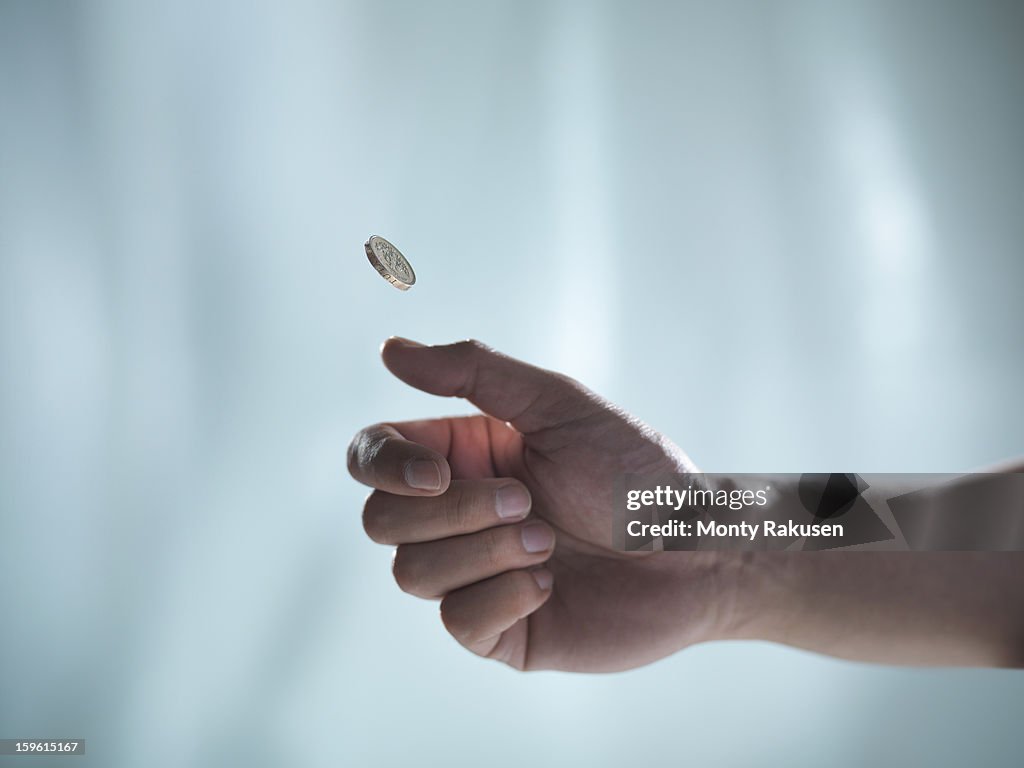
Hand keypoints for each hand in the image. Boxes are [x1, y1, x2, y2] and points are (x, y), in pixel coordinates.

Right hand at [348, 338, 746, 671]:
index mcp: (462, 456)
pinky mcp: (497, 630)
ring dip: (484, 553)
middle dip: (453, 513)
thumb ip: (472, 371)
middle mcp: (456, 516)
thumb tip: (389, 349)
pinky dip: (504, 596)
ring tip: (548, 542)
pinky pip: (456, 622)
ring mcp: (471, 576)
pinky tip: (552, 584)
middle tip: (527, 502)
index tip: (440, 472)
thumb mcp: (558, 403)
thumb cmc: (635, 471)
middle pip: (381, 521)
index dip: (386, 467)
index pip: (372, 458)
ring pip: (411, 574)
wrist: (694, 551)